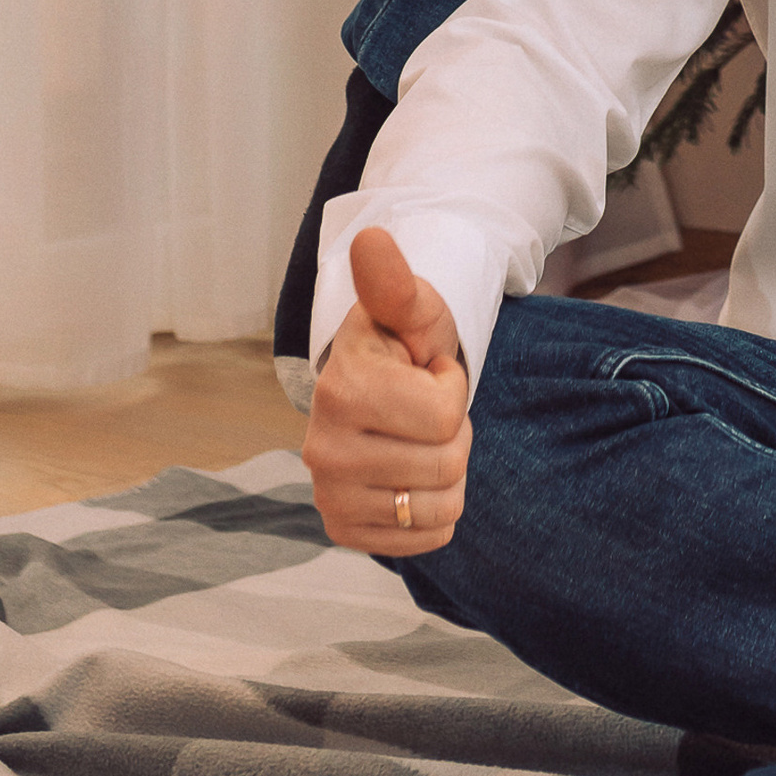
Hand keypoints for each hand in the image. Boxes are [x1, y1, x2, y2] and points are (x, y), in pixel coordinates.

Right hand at [303, 227, 470, 555]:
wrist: (375, 389)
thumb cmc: (401, 347)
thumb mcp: (409, 310)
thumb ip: (395, 283)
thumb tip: (372, 238)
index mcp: (341, 391)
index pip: (446, 415)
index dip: (450, 389)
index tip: (424, 373)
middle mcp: (323, 451)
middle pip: (447, 464)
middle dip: (452, 433)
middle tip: (422, 410)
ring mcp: (330, 496)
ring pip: (441, 504)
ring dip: (446, 472)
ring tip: (417, 440)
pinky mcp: (344, 531)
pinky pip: (430, 537)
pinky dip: (435, 510)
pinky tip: (410, 475)